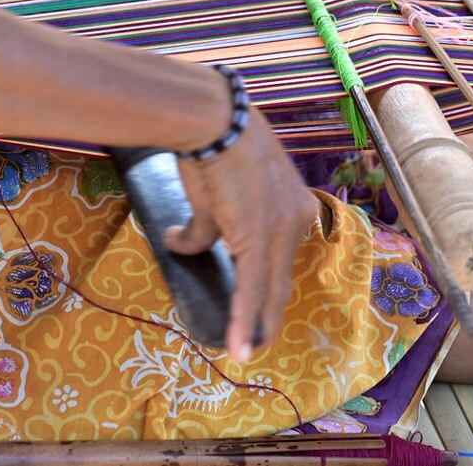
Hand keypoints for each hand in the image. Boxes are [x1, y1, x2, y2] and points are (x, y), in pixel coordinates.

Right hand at [163, 108, 317, 361]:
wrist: (213, 122)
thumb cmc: (213, 146)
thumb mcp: (212, 192)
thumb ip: (203, 226)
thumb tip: (176, 242)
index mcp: (292, 204)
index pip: (283, 255)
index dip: (270, 285)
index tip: (261, 307)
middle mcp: (296, 219)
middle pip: (280, 277)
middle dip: (268, 312)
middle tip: (257, 340)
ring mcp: (280, 230)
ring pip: (268, 288)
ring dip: (255, 323)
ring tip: (246, 350)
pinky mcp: (257, 240)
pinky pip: (251, 288)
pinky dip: (245, 320)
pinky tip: (240, 347)